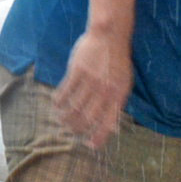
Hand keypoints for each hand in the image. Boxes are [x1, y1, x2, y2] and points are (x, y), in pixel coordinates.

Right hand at [51, 27, 132, 150]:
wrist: (110, 36)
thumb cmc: (117, 62)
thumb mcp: (124, 83)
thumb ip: (117, 103)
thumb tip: (112, 126)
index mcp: (118, 95)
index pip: (108, 123)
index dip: (99, 137)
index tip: (90, 145)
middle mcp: (105, 91)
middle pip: (87, 118)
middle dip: (76, 128)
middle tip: (69, 129)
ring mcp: (91, 81)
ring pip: (73, 107)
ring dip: (64, 116)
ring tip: (60, 118)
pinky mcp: (78, 71)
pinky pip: (65, 91)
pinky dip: (58, 101)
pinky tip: (56, 103)